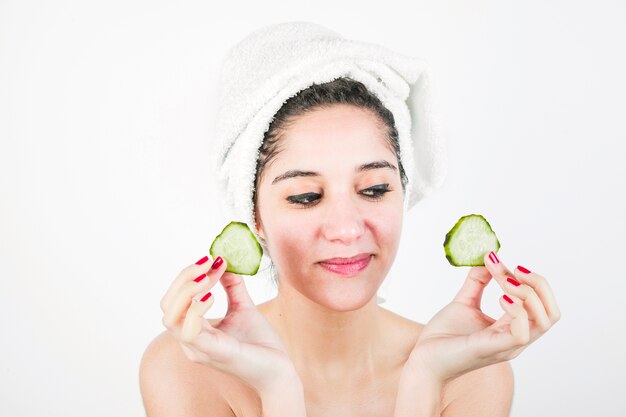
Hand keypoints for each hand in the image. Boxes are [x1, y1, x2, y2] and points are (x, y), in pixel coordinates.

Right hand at [160, 256, 298, 394]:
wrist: (279, 368)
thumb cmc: (260, 343)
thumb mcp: (243, 307)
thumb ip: (232, 286)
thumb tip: (223, 262)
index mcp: (194, 330)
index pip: (173, 300)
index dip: (187, 276)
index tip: (209, 259)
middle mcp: (190, 341)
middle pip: (167, 305)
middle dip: (183, 279)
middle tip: (207, 264)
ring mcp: (198, 349)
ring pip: (171, 317)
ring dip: (187, 291)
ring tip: (208, 277)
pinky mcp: (211, 352)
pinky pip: (189, 331)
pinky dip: (195, 309)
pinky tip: (211, 297)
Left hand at [409, 251, 560, 383]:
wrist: (423, 359)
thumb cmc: (444, 336)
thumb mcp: (465, 302)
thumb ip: (477, 282)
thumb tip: (489, 259)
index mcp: (512, 328)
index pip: (540, 304)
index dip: (525, 278)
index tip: (497, 261)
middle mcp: (515, 339)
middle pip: (552, 313)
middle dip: (539, 285)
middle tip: (515, 270)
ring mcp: (507, 346)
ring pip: (544, 321)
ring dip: (528, 294)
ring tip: (505, 283)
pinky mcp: (493, 349)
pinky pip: (521, 333)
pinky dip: (517, 311)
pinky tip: (500, 299)